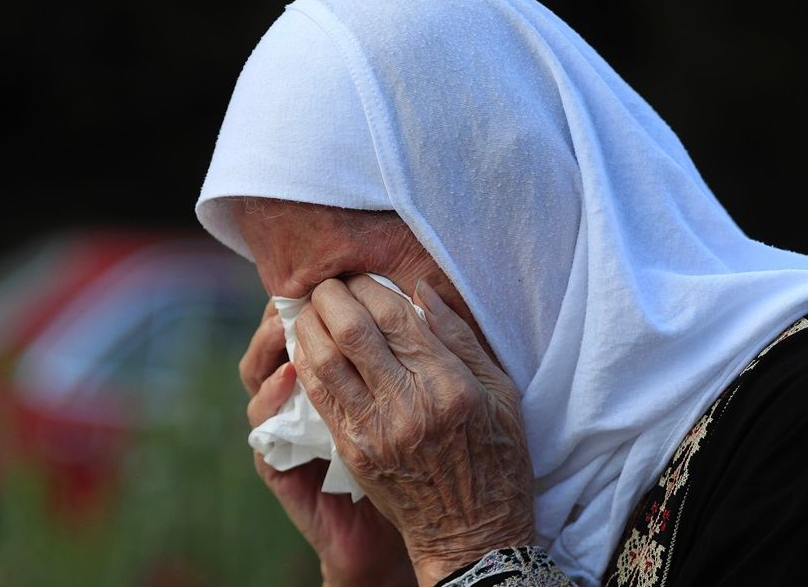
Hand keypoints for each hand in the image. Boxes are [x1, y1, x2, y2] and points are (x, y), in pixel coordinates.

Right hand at [241, 300, 414, 586]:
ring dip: (269, 344)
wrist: (430, 536)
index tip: (337, 270)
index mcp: (346, 379)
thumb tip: (422, 294)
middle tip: (304, 285)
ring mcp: (292, 432)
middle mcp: (310, 399)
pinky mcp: (282, 467)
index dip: (322, 297)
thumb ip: (416, 355)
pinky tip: (289, 377)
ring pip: (260, 375)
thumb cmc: (429, 464)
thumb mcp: (426, 400)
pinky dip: (272, 399)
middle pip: (281, 339)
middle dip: (291, 309)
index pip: (321, 324)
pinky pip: (265, 428)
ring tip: (286, 320)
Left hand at [293, 276, 534, 585]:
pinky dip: (306, 365)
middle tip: (325, 284)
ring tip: (308, 308)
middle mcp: (409, 406)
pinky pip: (320, 397)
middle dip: (329, 297)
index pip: (394, 317)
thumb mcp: (501, 393)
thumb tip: (422, 290)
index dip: (368, 286)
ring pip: (325, 361)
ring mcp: (376, 431)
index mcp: (449, 386)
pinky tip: (306, 347)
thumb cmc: (497, 457)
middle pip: (352, 331)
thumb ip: (461, 338)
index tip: (358, 274)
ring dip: (309, 326)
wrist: (473, 533)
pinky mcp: (355, 453)